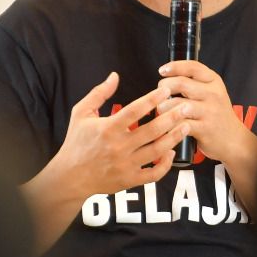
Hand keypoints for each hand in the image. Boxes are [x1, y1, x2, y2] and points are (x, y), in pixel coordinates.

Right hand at [51, 71, 185, 196]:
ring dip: (175, 137)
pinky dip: (166, 164)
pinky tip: (172, 151)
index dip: (152, 99)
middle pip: (152, 130)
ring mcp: (125, 165)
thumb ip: (99, 93)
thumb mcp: (80, 113)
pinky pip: (154, 174)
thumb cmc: (75, 143)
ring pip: (157, 151)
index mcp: (108, 128)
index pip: (135, 110)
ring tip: (187, 125)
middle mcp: (118, 147)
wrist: (69, 178)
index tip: (166, 91)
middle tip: (186, 107)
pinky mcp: (129, 180)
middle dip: (172, 117)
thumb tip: (115, 75)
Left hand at [156, 60, 256, 171]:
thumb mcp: (212, 92)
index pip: (193, 67)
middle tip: (160, 94)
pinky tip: (168, 124)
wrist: (233, 139)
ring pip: (178, 104)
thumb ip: (195, 83)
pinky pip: (180, 123)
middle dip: (164, 87)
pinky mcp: (205, 128)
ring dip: (164, 107)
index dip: (174, 66)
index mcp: (214, 81)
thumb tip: (168, 76)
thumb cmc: (217, 114)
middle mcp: (213, 94)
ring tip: (162, 110)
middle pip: (181, 83)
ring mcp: (210, 111)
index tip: (162, 70)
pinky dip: (170, 124)